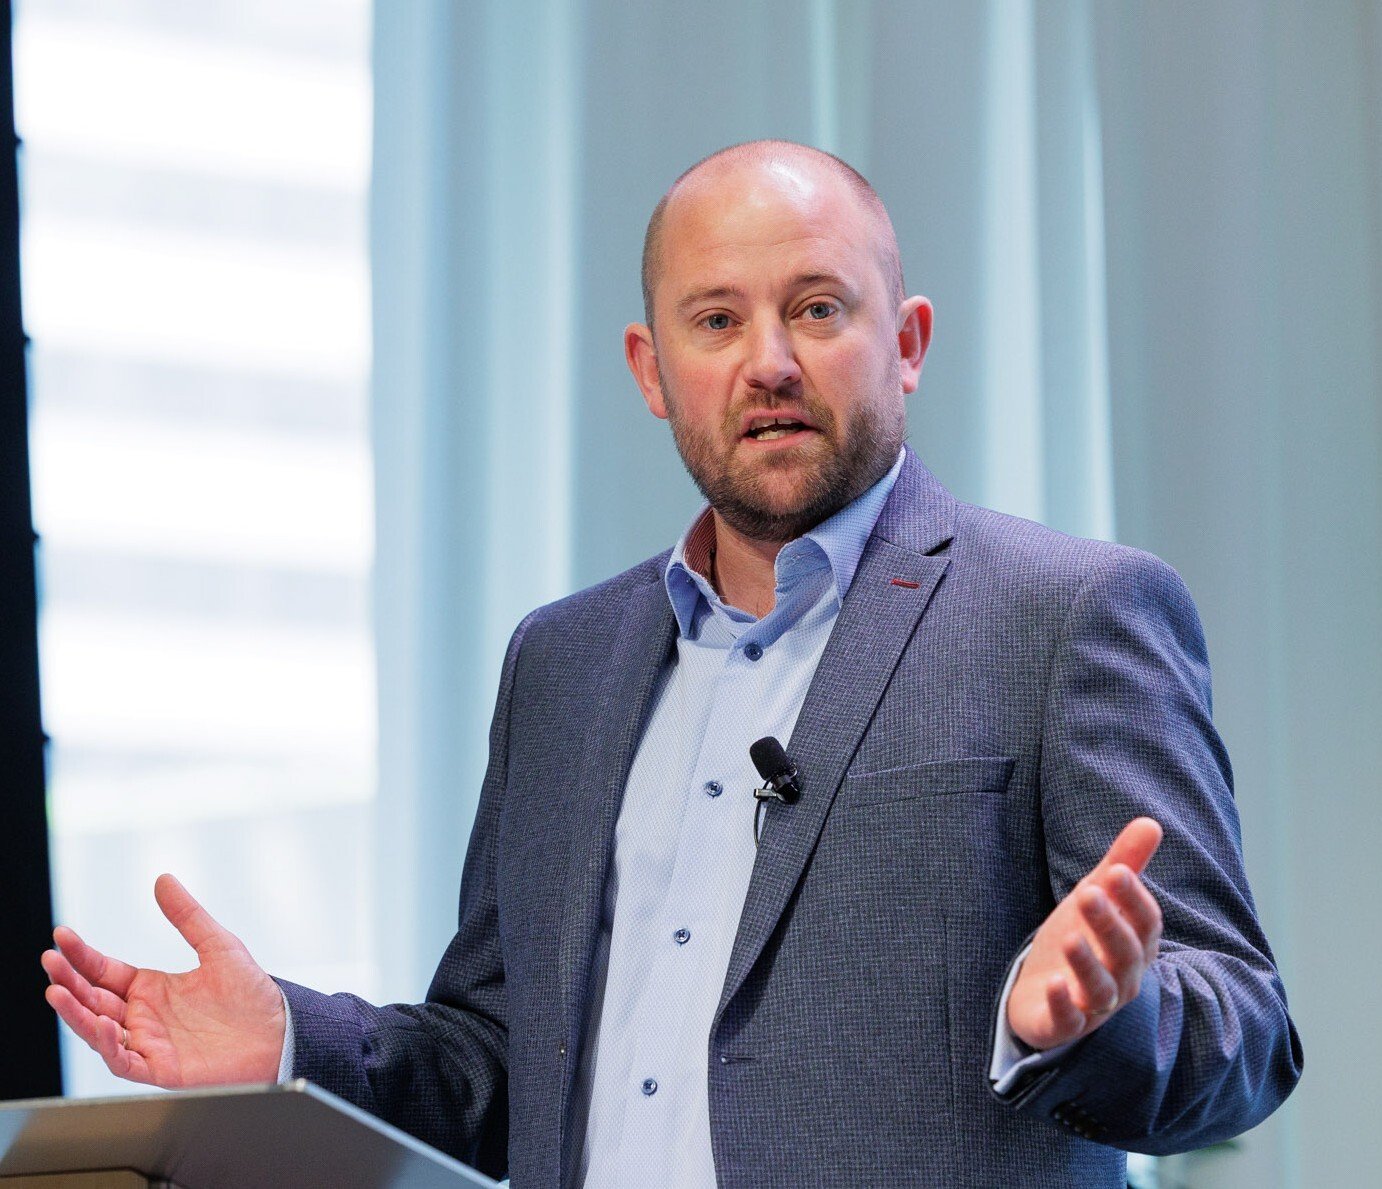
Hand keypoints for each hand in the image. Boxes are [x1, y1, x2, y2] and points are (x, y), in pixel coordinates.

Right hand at [42, 874, 285, 1087]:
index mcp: (151, 989)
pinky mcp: (160, 1068)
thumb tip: (163, 880)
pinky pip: (123, 1060)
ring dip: (75, 1013)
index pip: (103, 971)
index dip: (81, 955)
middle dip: (68, 980)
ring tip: (56, 990)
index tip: (62, 936)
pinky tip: (100, 1024)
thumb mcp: (218, 944)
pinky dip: (108, 1044)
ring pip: (98, 1030)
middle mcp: (143, 1017)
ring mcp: (149, 1043)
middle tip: (50, 960)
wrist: (280, 1031)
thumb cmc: (251, 994)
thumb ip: (187, 916)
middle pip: (93, 999)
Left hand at [1007, 817, 1163, 1050]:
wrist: (1042, 993)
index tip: (1116, 870)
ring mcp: (1094, 1006)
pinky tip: (1053, 985)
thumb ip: (1123, 864)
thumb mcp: (1096, 898)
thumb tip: (1151, 822)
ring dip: (1087, 964)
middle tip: (1088, 892)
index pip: (1145, 923)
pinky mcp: (1062, 1025)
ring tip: (1071, 937)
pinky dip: (1062, 1005)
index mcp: (1135, 947)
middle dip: (1109, 923)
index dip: (1133, 898)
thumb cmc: (1080, 941)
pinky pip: (1067, 1020)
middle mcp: (1122, 979)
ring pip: (1099, 989)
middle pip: (1124, 953)